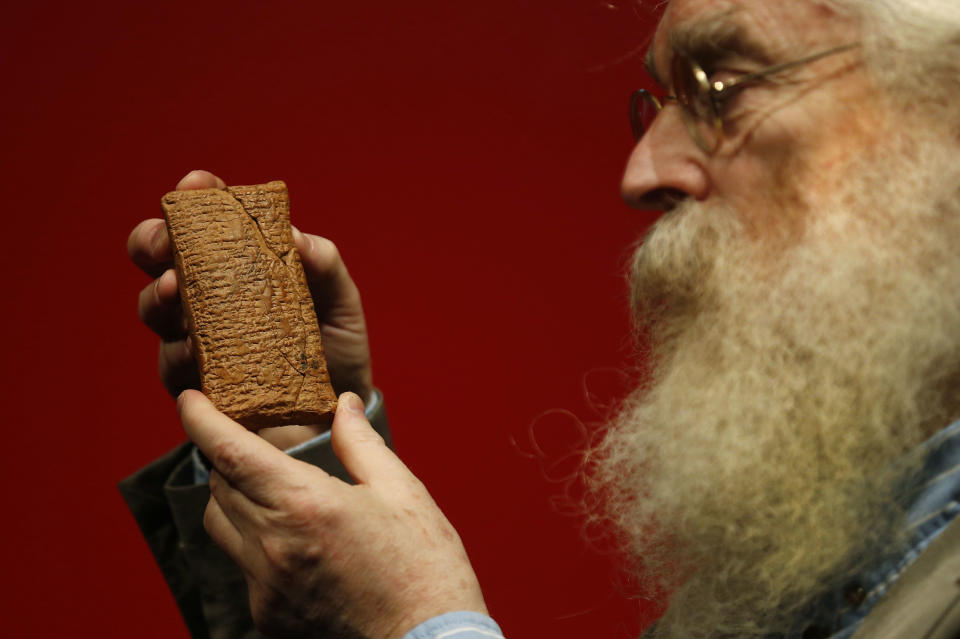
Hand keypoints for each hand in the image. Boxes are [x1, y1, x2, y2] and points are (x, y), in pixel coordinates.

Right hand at [129, 170, 373, 446]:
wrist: (335, 417)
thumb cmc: (334, 348)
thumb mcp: (340, 301)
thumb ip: (323, 265)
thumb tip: (294, 236)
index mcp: (240, 264)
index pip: (208, 222)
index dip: (197, 197)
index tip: (198, 184)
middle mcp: (209, 295)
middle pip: (160, 257)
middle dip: (154, 241)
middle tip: (167, 241)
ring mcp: (195, 338)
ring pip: (155, 307)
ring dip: (160, 294)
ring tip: (177, 290)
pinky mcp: (194, 384)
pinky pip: (173, 363)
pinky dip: (179, 351)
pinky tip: (194, 347)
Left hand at [178, 389, 487, 638]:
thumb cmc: (422, 565)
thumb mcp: (401, 491)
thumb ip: (360, 443)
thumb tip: (343, 404)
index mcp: (306, 505)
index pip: (230, 452)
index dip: (201, 420)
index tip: (190, 398)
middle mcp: (274, 545)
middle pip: (219, 484)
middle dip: (226, 454)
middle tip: (247, 437)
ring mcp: (266, 585)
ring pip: (220, 524)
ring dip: (232, 496)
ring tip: (267, 486)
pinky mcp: (268, 614)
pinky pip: (242, 563)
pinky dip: (254, 539)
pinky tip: (293, 537)